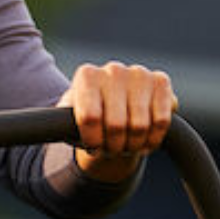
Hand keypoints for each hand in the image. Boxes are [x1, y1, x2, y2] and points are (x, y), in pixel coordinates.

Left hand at [61, 62, 175, 180]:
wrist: (115, 112)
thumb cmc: (89, 120)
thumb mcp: (67, 123)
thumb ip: (58, 123)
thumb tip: (61, 126)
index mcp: (87, 76)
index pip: (90, 117)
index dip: (93, 141)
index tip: (93, 146)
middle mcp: (113, 69)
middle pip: (116, 125)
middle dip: (114, 146)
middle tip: (111, 149)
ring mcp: (139, 73)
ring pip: (140, 125)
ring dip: (133, 145)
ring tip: (126, 144)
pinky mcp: (162, 82)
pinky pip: (162, 121)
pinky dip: (153, 139)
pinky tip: (144, 139)